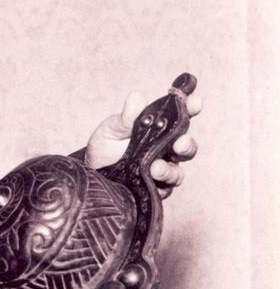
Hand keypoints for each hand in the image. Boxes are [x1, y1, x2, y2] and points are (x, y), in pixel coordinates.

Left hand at [85, 89, 201, 194]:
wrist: (91, 173)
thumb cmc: (105, 146)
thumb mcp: (112, 128)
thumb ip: (126, 117)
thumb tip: (136, 97)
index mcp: (159, 129)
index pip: (180, 117)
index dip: (191, 108)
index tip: (195, 101)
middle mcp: (165, 150)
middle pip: (185, 147)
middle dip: (187, 145)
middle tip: (180, 143)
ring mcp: (161, 171)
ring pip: (177, 173)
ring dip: (169, 170)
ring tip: (155, 167)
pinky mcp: (154, 190)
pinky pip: (163, 191)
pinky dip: (159, 187)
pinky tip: (150, 181)